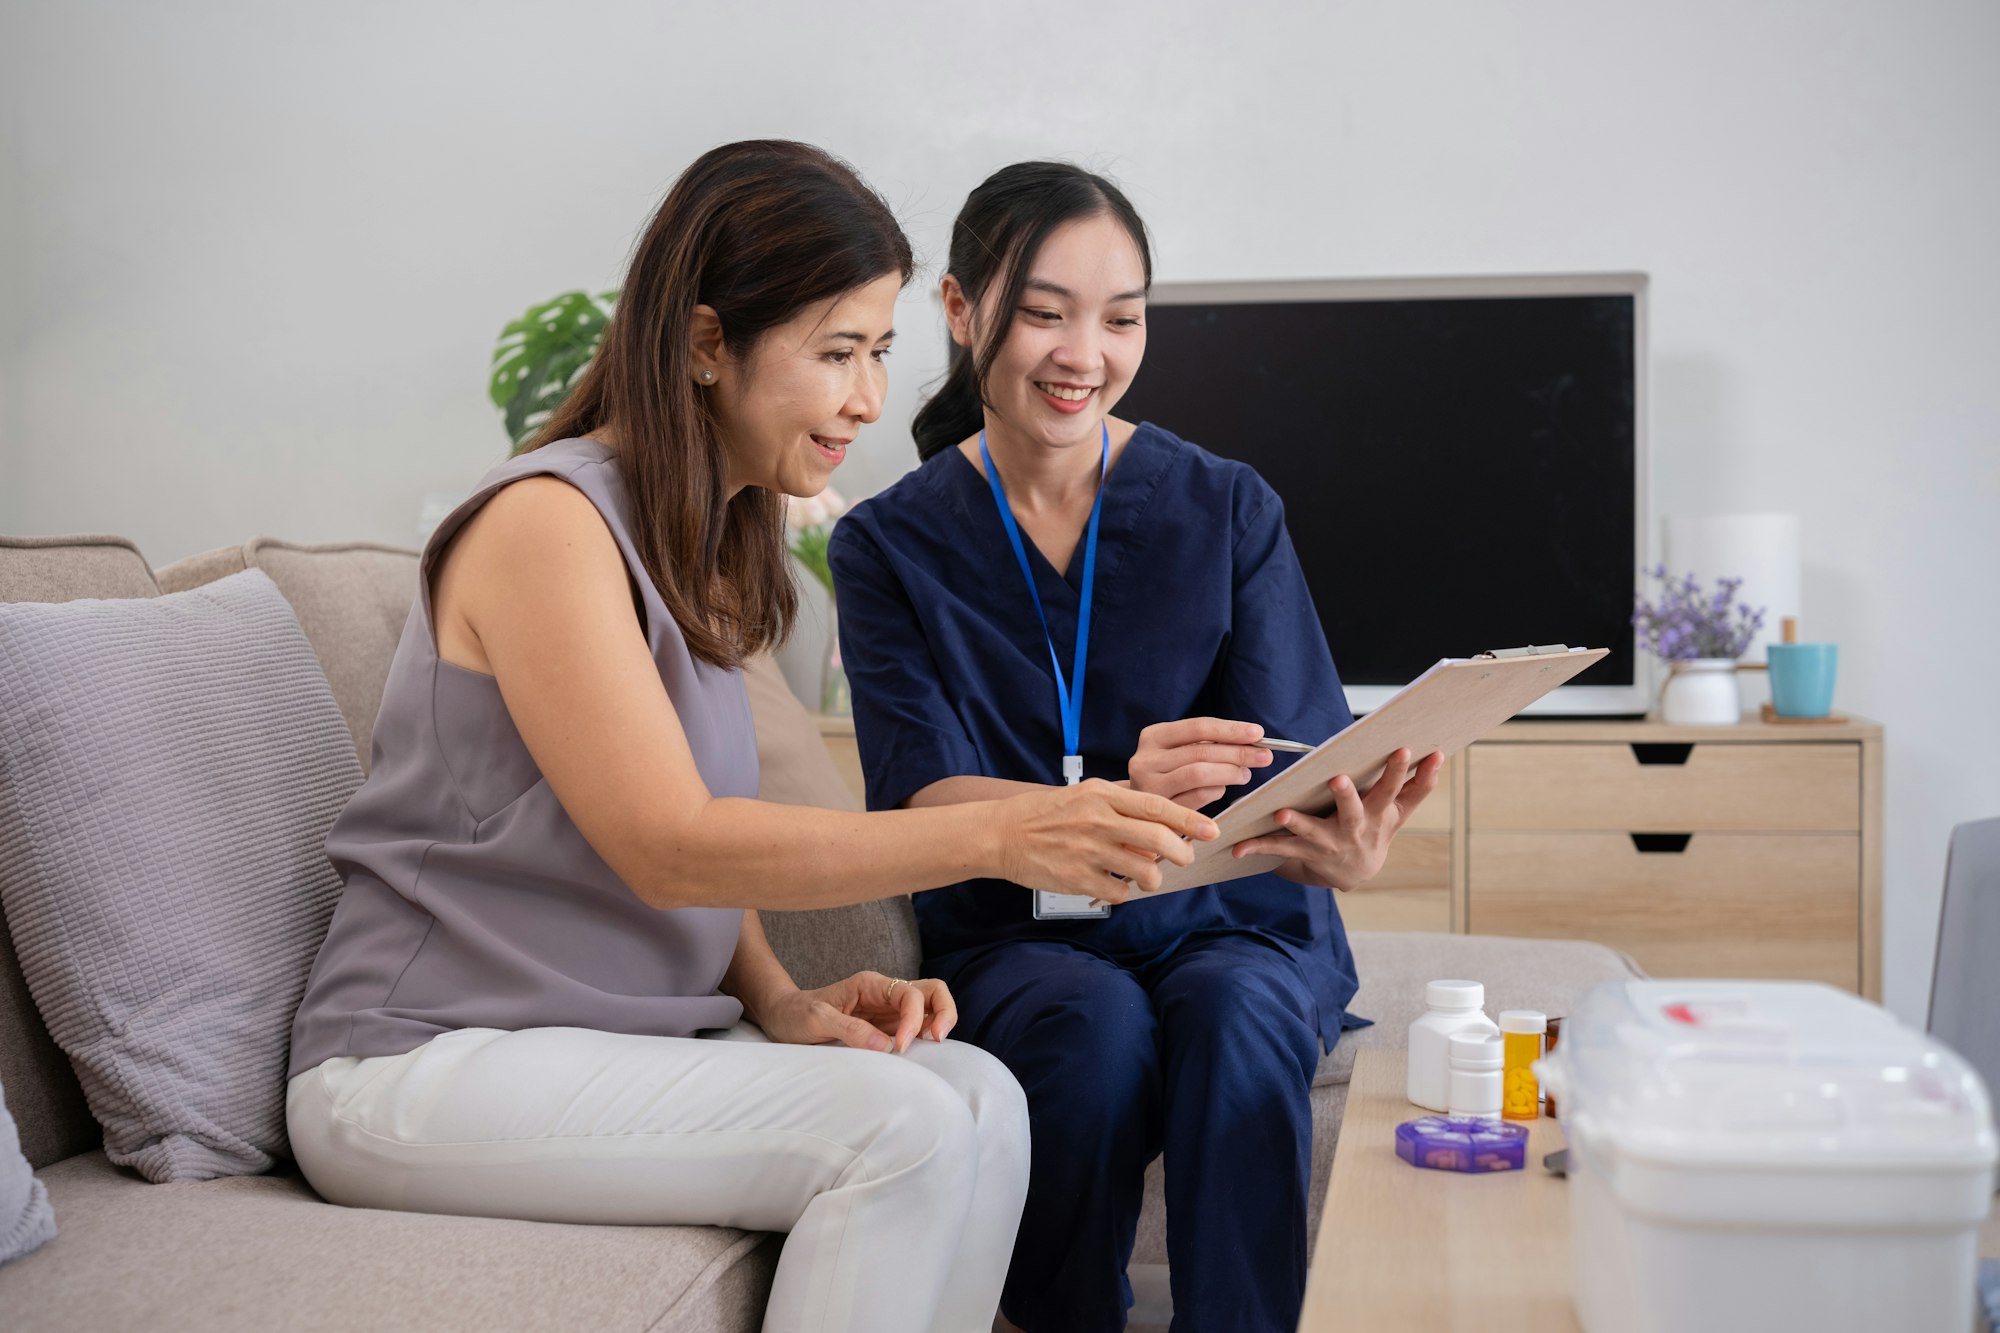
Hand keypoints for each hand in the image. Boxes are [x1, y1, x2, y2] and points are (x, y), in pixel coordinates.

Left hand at [758, 971, 956, 1053]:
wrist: (781, 1018)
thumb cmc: (796, 1014)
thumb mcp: (816, 1020)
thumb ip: (849, 1030)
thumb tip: (885, 1046)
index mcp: (870, 984)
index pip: (909, 994)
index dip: (913, 1019)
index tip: (898, 1047)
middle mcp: (884, 994)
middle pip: (932, 991)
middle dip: (944, 1011)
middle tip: (937, 1039)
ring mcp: (888, 1011)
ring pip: (930, 1007)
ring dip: (939, 1024)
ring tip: (930, 1047)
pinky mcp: (885, 1028)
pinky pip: (916, 1027)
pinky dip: (926, 1036)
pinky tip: (918, 1052)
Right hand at [995, 778, 1218, 904]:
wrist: (1001, 834)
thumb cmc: (1046, 813)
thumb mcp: (1084, 793)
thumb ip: (1121, 803)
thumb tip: (1160, 820)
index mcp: (1102, 795)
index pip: (1156, 806)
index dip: (1189, 819)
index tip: (1210, 829)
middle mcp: (1098, 821)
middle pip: (1158, 839)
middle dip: (1182, 853)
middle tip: (1185, 858)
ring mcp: (1088, 851)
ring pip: (1144, 871)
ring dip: (1154, 878)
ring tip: (1146, 876)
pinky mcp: (1077, 878)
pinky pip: (1119, 892)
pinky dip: (1124, 892)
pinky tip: (1114, 884)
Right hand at [1128, 716, 1274, 808]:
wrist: (1136, 811)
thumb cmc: (1168, 776)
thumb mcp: (1177, 754)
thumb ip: (1205, 745)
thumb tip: (1252, 738)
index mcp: (1152, 737)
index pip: (1197, 727)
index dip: (1230, 729)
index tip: (1258, 733)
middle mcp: (1144, 759)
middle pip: (1201, 751)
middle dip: (1238, 752)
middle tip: (1265, 756)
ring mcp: (1148, 786)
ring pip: (1199, 773)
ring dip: (1230, 772)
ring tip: (1246, 774)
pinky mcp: (1158, 810)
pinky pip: (1196, 798)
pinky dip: (1216, 792)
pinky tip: (1222, 789)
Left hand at [1229, 749, 1444, 889]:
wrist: (1354, 875)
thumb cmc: (1375, 831)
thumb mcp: (1398, 813)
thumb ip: (1418, 786)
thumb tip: (1439, 755)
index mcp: (1378, 815)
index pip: (1392, 790)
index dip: (1399, 771)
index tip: (1402, 748)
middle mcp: (1355, 830)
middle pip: (1353, 811)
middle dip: (1347, 796)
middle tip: (1338, 779)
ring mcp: (1329, 845)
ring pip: (1312, 833)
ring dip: (1296, 824)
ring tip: (1281, 814)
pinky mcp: (1304, 855)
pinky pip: (1279, 850)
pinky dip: (1258, 848)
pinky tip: (1239, 847)